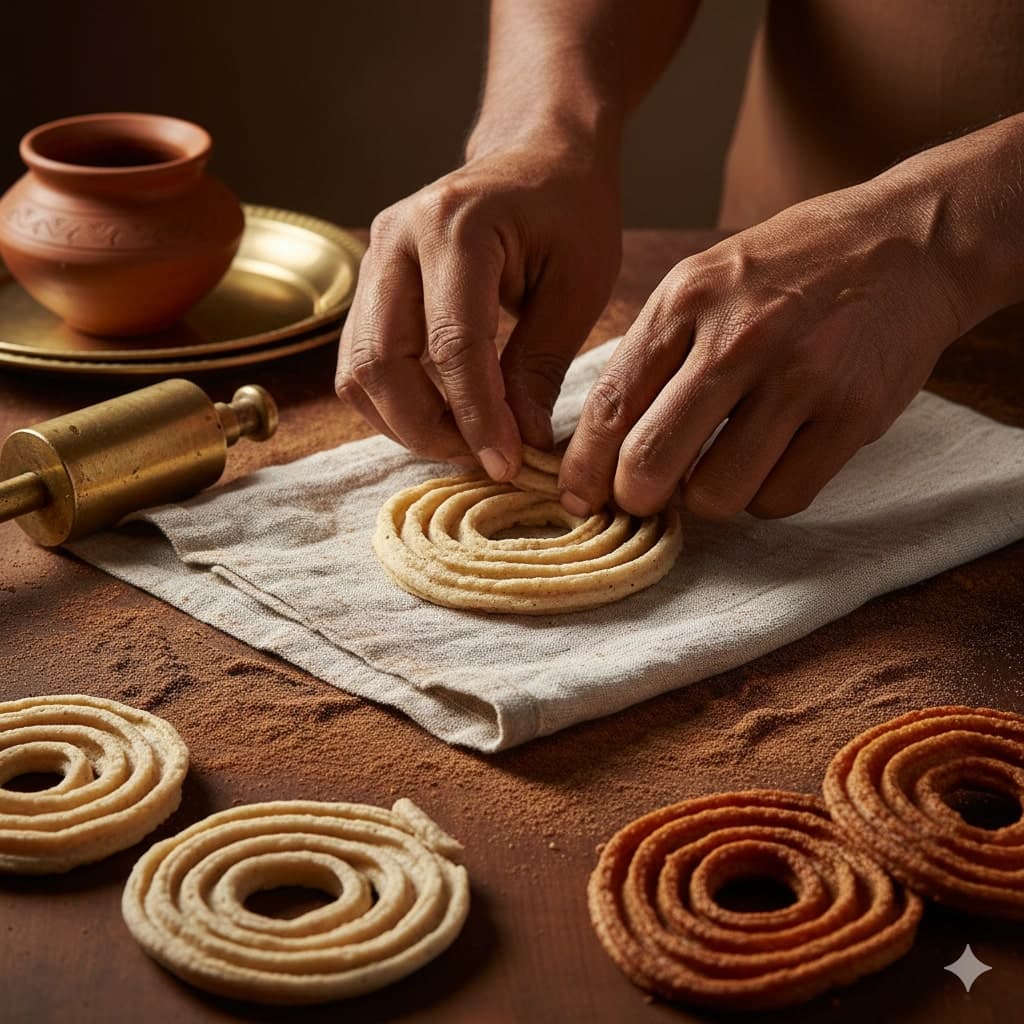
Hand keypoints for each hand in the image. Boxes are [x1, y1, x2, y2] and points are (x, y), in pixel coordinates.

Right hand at [336, 143, 620, 479]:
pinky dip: (396, 403)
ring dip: (404, 422)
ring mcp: (374, 260)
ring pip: (358, 370)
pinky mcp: (371, 285)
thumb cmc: (569, 211)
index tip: (507, 465)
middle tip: (482, 458)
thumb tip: (520, 445)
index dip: (477, 417)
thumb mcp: (579, 285)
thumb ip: (542, 365)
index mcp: (455, 226)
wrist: (537, 154)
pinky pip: (362, 362)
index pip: (452, 345)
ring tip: (466, 440)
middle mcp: (396, 239)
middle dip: (426, 429)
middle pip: (380, 363)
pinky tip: (445, 415)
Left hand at [559, 179, 968, 519]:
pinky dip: (765, 497)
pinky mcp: (852, 415)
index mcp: (686, 302)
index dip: (583, 467)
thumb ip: (651, 354)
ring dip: (706, 499)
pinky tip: (770, 463)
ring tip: (718, 468)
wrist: (907, 244)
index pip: (609, 405)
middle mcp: (738, 339)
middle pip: (651, 461)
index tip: (577, 497)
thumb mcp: (703, 282)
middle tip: (643, 498)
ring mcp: (800, 378)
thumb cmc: (789, 270)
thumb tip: (598, 440)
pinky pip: (781, 498)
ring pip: (716, 494)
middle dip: (634, 497)